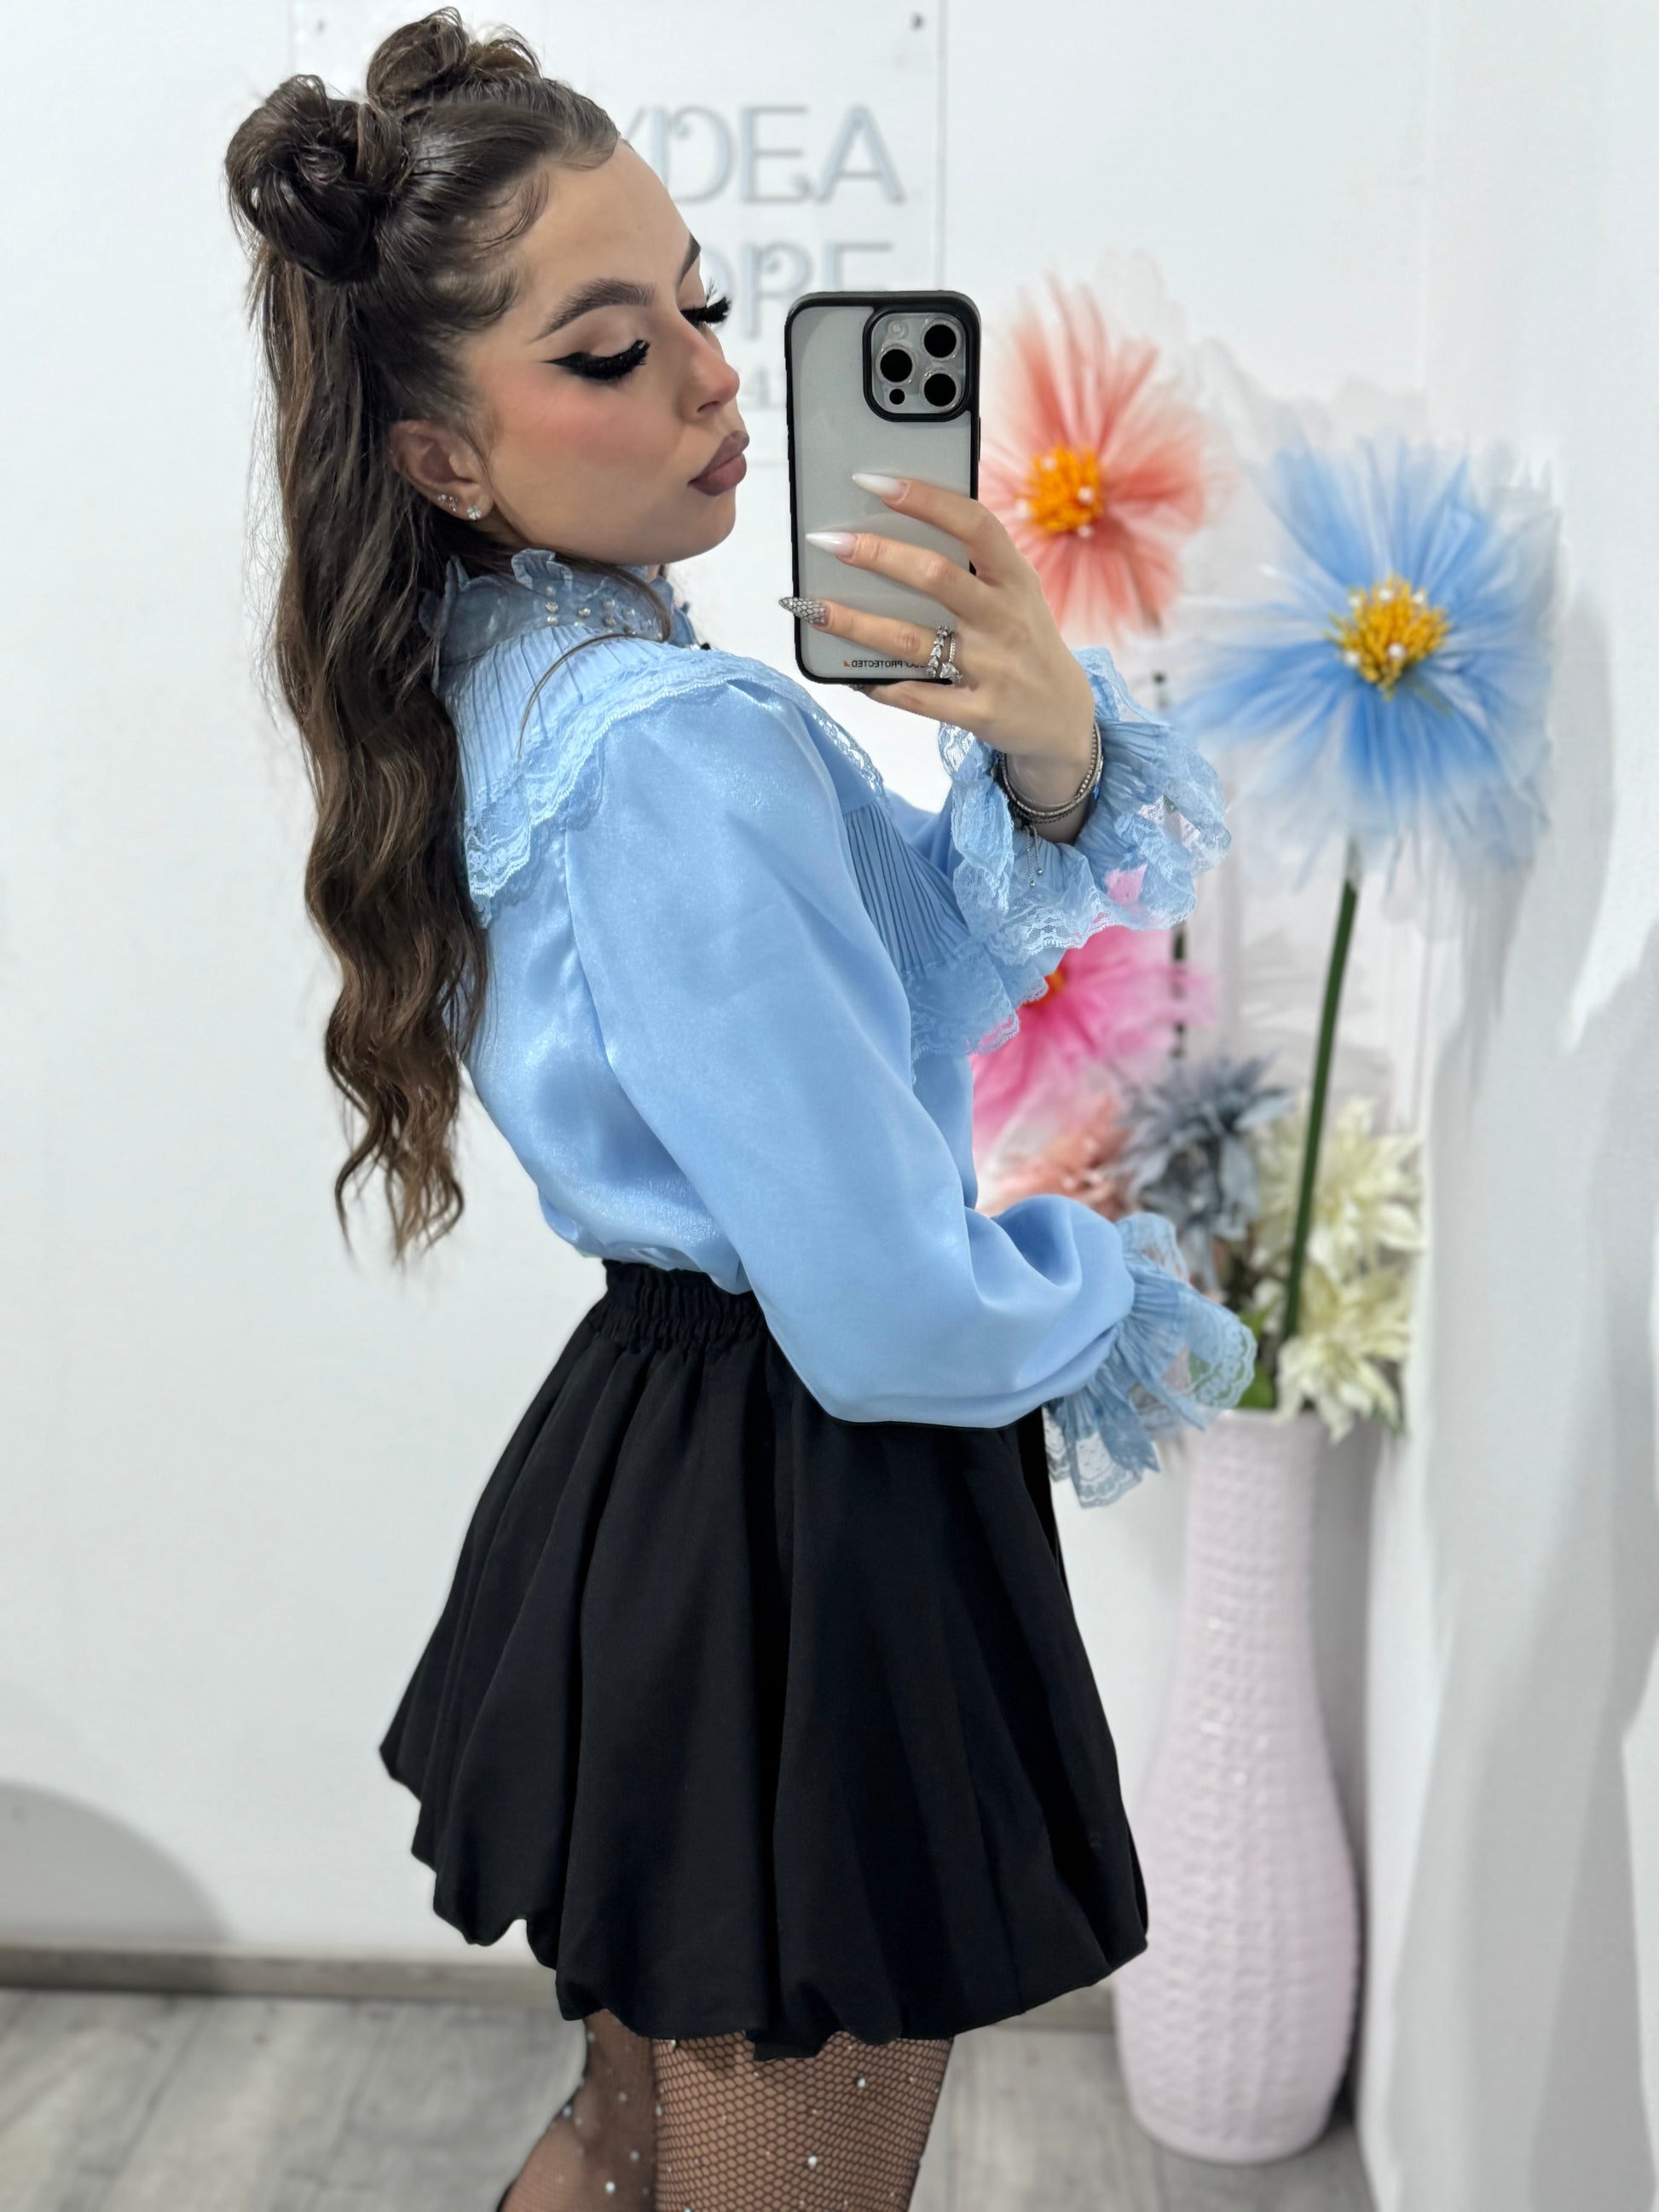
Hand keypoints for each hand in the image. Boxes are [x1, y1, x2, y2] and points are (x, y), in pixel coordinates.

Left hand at [798, 473, 1098, 811]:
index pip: (974, 524)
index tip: (873, 481)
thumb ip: (972, 565)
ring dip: (856, 624)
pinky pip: (916, 697)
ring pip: (912, 640)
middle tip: (828, 542)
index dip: (924, 498)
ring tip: (815, 610)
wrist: (1064, 718)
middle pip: (935, 576)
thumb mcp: (1015, 595)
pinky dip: (877, 685)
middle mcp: (1004, 618)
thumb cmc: (1024, 641)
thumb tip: (895, 530)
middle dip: (877, 555)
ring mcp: (992, 668)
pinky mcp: (979, 713)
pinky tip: (848, 674)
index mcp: (1015, 578)